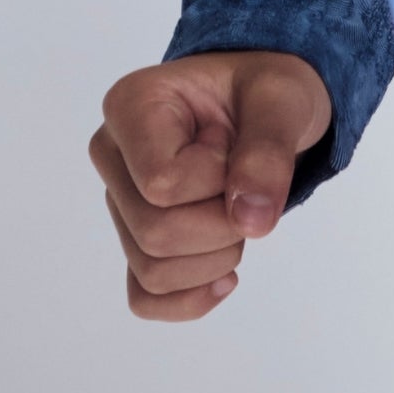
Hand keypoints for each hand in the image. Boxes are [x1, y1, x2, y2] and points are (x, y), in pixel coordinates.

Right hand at [91, 49, 334, 320]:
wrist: (264, 106)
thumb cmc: (265, 93)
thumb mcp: (282, 101)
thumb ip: (268, 152)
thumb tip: (251, 222)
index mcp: (130, 107)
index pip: (162, 184)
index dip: (217, 181)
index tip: (233, 143)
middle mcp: (111, 156)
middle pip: (156, 234)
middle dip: (223, 224)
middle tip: (245, 185)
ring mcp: (119, 202)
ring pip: (154, 271)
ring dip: (217, 257)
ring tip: (236, 209)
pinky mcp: (135, 240)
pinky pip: (144, 298)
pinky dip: (190, 299)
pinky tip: (226, 276)